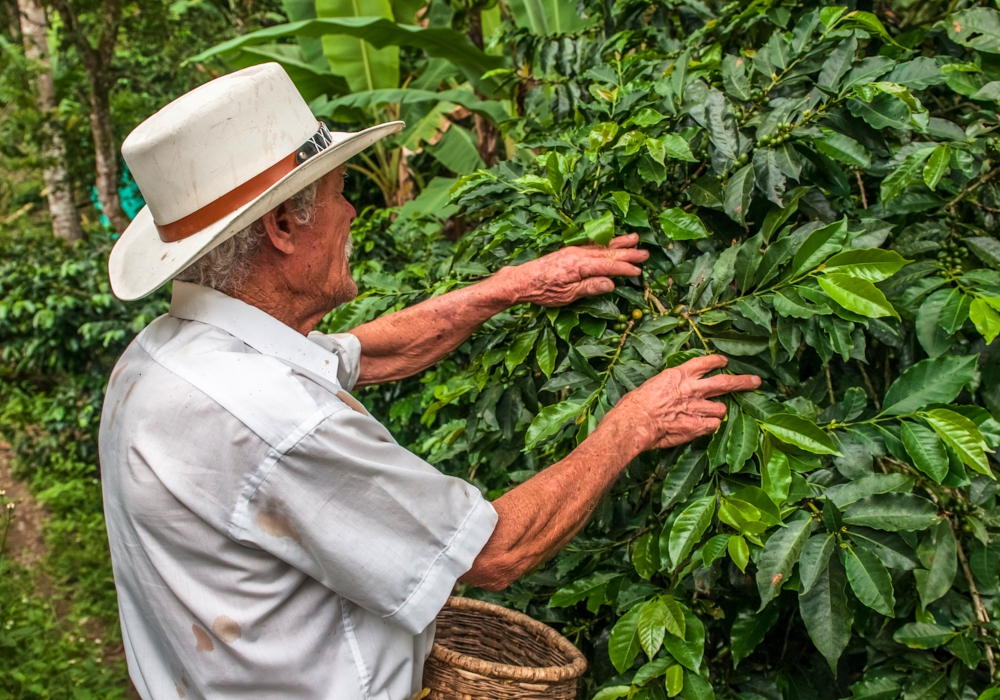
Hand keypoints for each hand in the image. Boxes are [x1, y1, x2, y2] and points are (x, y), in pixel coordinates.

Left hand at [500, 234, 648, 306]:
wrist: (522, 280)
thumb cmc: (543, 291)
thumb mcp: (567, 295)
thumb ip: (590, 287)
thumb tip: (611, 284)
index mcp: (580, 266)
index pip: (608, 266)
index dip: (624, 269)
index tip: (638, 271)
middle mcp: (579, 254)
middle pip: (608, 253)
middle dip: (628, 253)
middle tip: (646, 253)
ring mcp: (574, 250)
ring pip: (601, 246)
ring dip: (619, 243)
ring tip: (634, 238)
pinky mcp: (569, 251)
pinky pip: (592, 245)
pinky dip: (604, 243)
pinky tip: (610, 241)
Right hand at [610, 355, 760, 451]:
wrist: (635, 422)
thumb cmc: (636, 404)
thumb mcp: (653, 385)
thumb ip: (670, 386)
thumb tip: (673, 389)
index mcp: (679, 375)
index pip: (705, 363)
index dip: (717, 361)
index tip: (724, 361)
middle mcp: (692, 388)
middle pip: (725, 382)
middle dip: (742, 382)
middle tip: (755, 381)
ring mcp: (696, 407)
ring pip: (721, 408)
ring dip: (719, 411)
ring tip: (715, 413)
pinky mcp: (697, 425)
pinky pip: (713, 425)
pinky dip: (711, 426)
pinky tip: (704, 426)